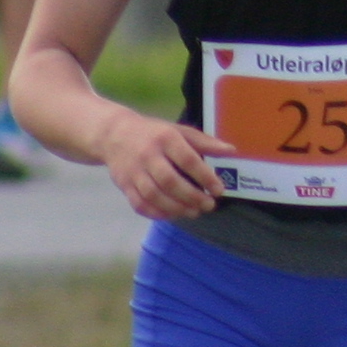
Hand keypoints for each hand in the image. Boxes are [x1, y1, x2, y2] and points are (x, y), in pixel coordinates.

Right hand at [97, 112, 230, 220]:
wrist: (115, 135)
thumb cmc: (155, 134)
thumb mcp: (180, 131)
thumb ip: (205, 142)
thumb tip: (232, 150)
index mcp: (166, 139)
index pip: (188, 160)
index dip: (205, 177)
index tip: (219, 189)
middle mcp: (148, 155)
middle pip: (170, 181)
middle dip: (192, 196)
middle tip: (209, 205)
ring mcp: (133, 172)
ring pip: (154, 196)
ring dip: (176, 208)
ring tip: (194, 212)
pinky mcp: (124, 185)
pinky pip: (140, 204)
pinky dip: (157, 213)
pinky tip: (172, 215)